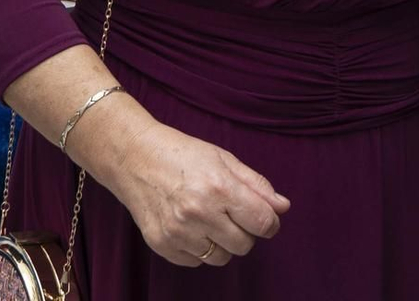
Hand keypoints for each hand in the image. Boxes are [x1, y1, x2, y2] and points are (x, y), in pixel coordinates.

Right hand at [101, 119, 287, 266]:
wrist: (136, 159)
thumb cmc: (184, 155)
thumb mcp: (224, 159)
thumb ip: (256, 185)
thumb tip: (283, 207)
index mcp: (219, 187)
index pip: (261, 221)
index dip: (270, 222)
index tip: (267, 219)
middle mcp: (199, 213)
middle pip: (244, 244)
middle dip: (246, 231)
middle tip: (233, 213)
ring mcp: (178, 233)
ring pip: (221, 258)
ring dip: (223, 243)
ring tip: (211, 219)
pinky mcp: (162, 246)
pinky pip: (196, 262)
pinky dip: (199, 248)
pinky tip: (191, 226)